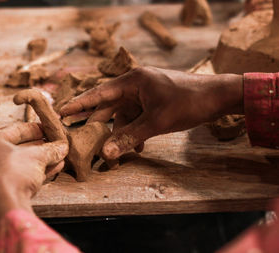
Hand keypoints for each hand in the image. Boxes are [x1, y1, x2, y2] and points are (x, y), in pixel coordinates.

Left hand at [0, 122, 67, 242]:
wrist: (2, 207)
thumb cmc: (12, 173)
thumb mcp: (37, 157)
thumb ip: (50, 150)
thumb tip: (62, 147)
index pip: (16, 130)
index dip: (36, 129)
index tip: (48, 129)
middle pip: (19, 148)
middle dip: (41, 146)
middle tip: (55, 144)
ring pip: (21, 164)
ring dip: (42, 160)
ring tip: (59, 157)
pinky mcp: (0, 191)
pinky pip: (21, 177)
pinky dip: (37, 172)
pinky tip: (54, 169)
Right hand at [60, 67, 242, 159]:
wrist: (217, 97)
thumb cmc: (188, 102)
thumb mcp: (156, 122)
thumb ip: (130, 137)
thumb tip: (106, 153)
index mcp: (132, 81)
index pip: (99, 94)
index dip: (79, 104)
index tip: (61, 111)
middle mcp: (135, 86)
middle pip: (108, 106)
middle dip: (97, 123)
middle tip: (79, 136)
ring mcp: (144, 95)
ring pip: (122, 115)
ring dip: (120, 133)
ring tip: (114, 151)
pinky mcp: (152, 103)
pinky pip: (136, 119)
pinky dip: (134, 132)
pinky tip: (137, 147)